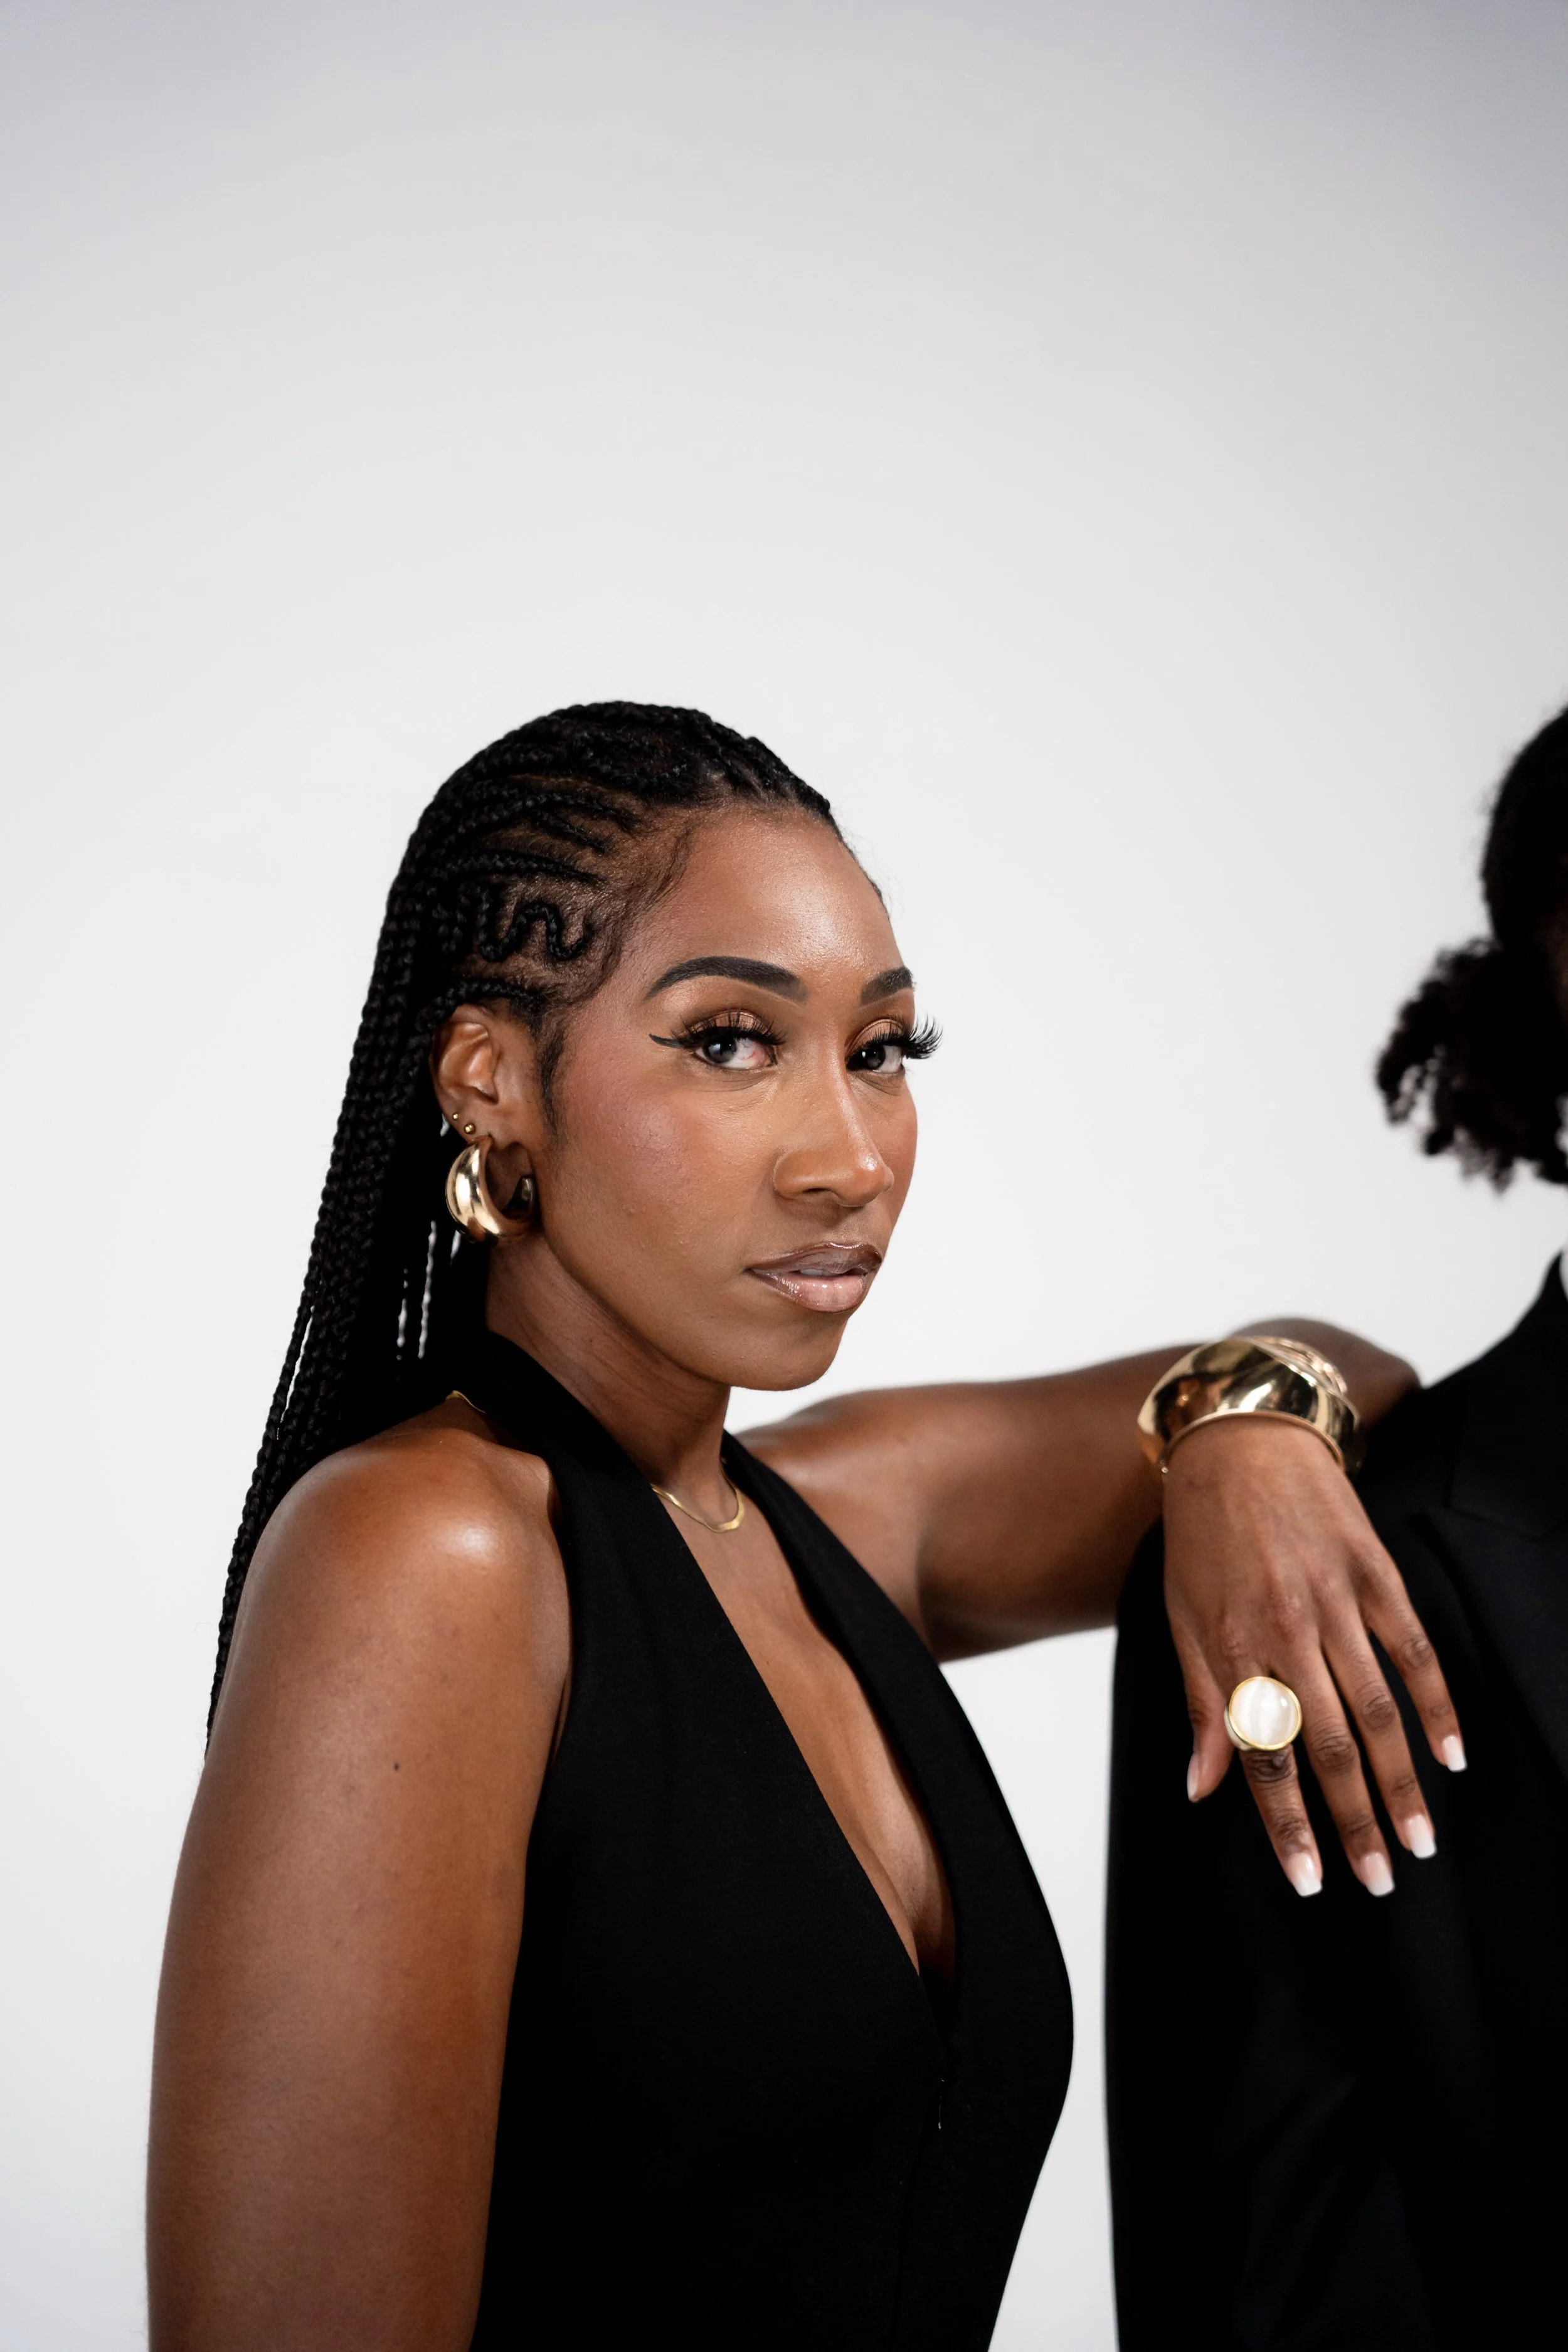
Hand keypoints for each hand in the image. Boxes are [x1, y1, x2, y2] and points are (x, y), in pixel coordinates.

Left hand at [1160, 1417, 1464, 1895]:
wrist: (1242, 1437)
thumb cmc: (1202, 1534)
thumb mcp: (1182, 1615)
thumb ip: (1200, 1703)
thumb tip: (1201, 1788)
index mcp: (1231, 1645)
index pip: (1263, 1756)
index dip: (1285, 1824)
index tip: (1308, 1880)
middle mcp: (1285, 1629)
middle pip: (1328, 1745)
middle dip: (1353, 1821)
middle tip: (1379, 1880)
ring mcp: (1336, 1601)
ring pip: (1377, 1710)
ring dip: (1401, 1783)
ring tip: (1420, 1839)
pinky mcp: (1376, 1574)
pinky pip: (1414, 1650)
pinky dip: (1436, 1705)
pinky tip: (1451, 1754)